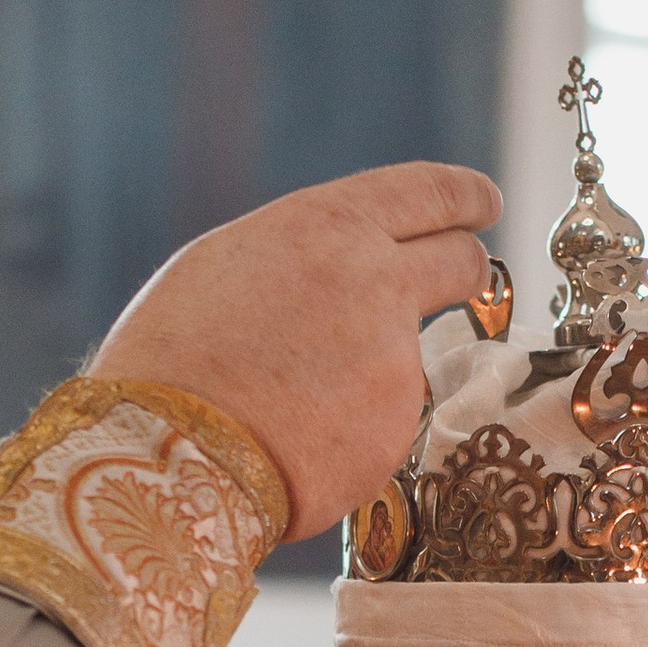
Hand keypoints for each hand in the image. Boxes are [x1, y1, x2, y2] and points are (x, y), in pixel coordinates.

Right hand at [91, 161, 500, 539]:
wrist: (165, 453)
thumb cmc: (173, 355)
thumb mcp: (229, 263)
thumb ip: (307, 251)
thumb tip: (347, 258)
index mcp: (333, 227)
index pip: (432, 193)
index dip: (465, 197)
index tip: (483, 203)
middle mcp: (380, 284)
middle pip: (463, 263)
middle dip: (466, 269)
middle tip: (464, 280)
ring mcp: (396, 362)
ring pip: (411, 354)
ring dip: (376, 369)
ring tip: (295, 397)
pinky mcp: (396, 432)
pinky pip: (385, 422)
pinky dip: (354, 430)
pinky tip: (297, 441)